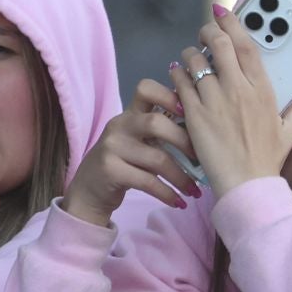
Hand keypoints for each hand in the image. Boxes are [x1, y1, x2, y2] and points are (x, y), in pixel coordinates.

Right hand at [62, 80, 203, 226]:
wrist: (89, 189)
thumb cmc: (123, 163)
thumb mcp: (138, 141)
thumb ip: (160, 130)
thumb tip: (202, 130)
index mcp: (129, 114)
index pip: (146, 89)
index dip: (169, 95)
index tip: (189, 111)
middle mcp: (119, 126)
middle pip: (156, 123)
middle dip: (184, 141)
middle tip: (201, 159)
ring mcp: (112, 147)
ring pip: (157, 158)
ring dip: (181, 177)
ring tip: (194, 190)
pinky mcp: (110, 171)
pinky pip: (147, 182)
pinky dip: (167, 193)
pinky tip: (179, 202)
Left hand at [169, 7, 291, 198]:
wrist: (246, 185)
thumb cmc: (268, 159)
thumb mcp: (290, 128)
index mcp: (263, 90)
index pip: (247, 45)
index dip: (234, 23)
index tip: (223, 11)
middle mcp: (239, 90)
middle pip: (219, 45)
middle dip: (208, 31)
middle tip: (205, 31)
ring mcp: (215, 102)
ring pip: (195, 61)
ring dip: (190, 53)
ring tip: (190, 56)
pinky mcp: (195, 116)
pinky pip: (181, 83)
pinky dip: (177, 73)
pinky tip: (177, 73)